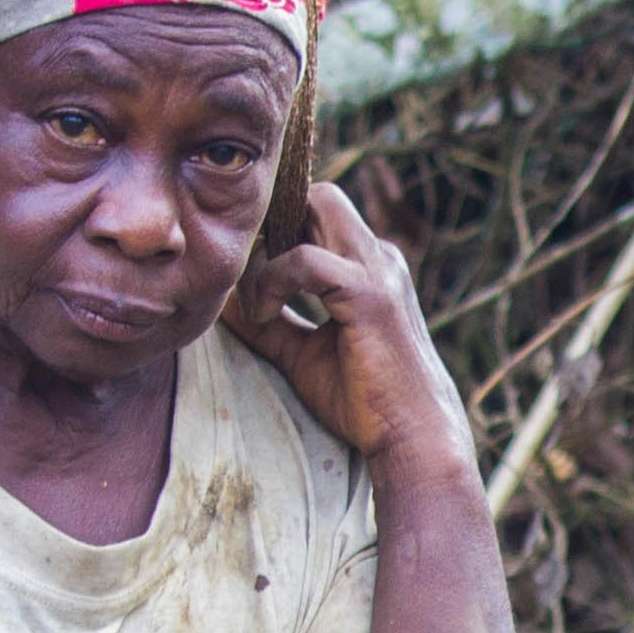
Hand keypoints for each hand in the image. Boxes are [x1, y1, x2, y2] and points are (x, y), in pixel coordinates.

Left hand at [225, 180, 469, 479]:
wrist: (412, 437)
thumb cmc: (364, 401)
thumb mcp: (302, 354)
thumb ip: (268, 323)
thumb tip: (222, 303)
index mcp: (368, 268)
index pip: (319, 213)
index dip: (279, 229)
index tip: (248, 270)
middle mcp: (377, 258)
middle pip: (319, 195)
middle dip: (275, 222)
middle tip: (248, 271)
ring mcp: (377, 270)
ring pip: (316, 207)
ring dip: (271, 247)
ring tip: (254, 299)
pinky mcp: (368, 294)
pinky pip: (306, 260)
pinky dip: (273, 280)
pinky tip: (264, 313)